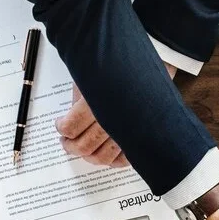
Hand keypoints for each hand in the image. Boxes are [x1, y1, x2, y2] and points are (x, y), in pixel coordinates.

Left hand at [56, 63, 177, 167]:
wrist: (158, 59)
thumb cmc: (122, 64)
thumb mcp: (92, 76)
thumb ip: (80, 100)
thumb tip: (70, 121)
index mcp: (97, 102)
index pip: (71, 128)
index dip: (62, 129)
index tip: (60, 125)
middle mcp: (113, 121)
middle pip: (85, 147)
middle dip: (71, 147)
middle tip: (67, 142)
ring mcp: (129, 132)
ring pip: (103, 157)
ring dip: (89, 156)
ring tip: (83, 148)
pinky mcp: (142, 137)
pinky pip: (124, 160)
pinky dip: (112, 161)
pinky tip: (105, 152)